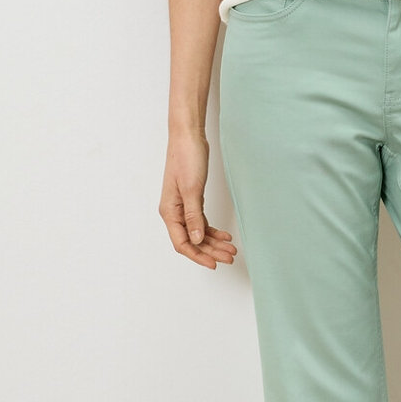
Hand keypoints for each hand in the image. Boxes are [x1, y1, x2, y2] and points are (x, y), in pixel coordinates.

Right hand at [160, 129, 236, 267]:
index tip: (214, 263)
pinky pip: (201, 222)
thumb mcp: (191, 189)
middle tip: (229, 258)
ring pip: (198, 233)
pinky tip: (225, 235)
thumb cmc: (186, 158)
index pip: (182, 243)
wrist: (188, 137)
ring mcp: (183, 207)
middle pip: (192, 241)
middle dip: (210, 251)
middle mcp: (174, 212)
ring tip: (231, 249)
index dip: (198, 255)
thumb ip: (193, 216)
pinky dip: (213, 230)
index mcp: (169, 211)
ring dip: (214, 242)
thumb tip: (195, 240)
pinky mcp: (192, 200)